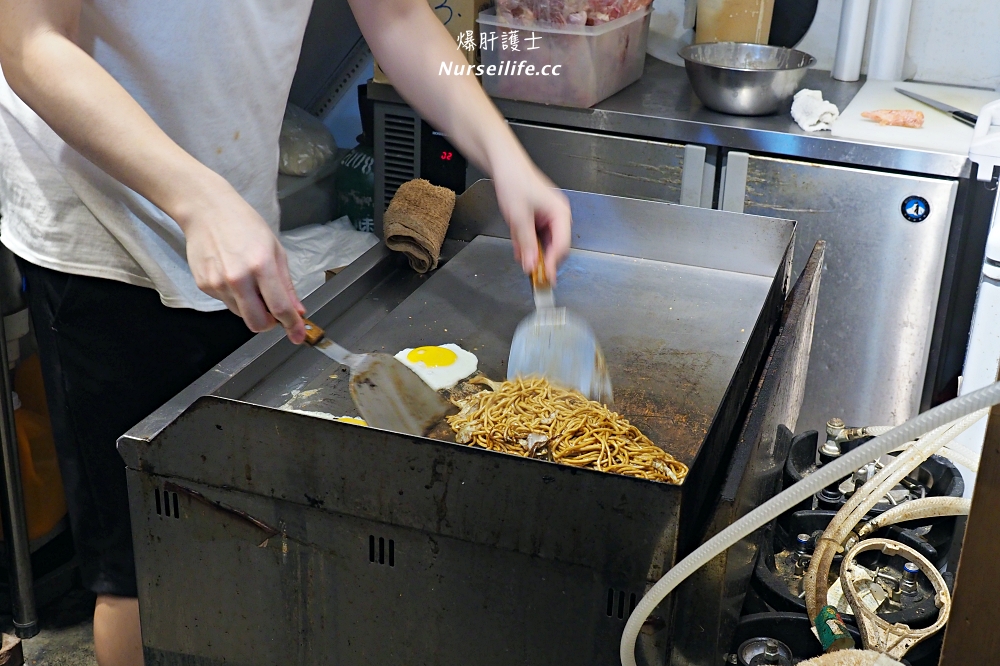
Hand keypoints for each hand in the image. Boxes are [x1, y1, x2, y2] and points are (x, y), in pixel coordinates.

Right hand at [178, 179, 306, 342]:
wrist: (207, 211)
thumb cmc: (245, 225)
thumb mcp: (275, 250)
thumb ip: (286, 284)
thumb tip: (298, 310)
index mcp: (261, 266)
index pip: (280, 307)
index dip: (292, 325)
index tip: (298, 336)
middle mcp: (238, 278)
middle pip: (257, 323)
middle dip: (270, 323)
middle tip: (274, 311)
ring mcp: (218, 283)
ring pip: (241, 314)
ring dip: (251, 307)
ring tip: (250, 281)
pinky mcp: (204, 286)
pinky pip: (226, 303)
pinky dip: (235, 297)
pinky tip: (233, 275)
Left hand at [492, 156, 571, 282]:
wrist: (504, 165)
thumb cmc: (515, 181)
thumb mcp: (519, 217)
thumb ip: (527, 243)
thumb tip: (532, 265)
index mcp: (560, 213)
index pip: (562, 245)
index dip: (553, 263)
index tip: (545, 278)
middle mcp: (557, 216)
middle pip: (556, 247)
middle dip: (543, 259)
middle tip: (532, 274)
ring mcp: (548, 216)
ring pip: (544, 243)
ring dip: (533, 252)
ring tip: (523, 258)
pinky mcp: (538, 217)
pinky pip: (536, 236)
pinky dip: (528, 244)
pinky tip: (519, 250)